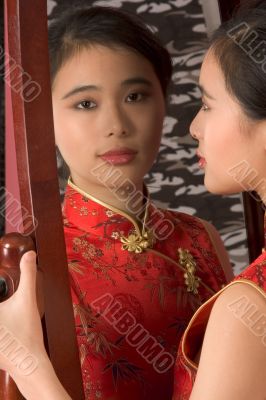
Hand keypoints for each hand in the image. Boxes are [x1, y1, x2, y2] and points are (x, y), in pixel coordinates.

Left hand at [0, 251, 46, 377]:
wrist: (28, 362)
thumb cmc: (26, 331)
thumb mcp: (27, 299)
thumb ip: (28, 274)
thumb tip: (30, 253)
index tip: (1, 292)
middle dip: (0, 296)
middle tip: (9, 311)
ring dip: (1, 315)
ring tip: (7, 315)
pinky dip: (0, 326)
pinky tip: (5, 324)